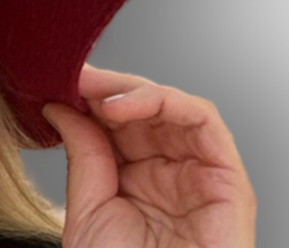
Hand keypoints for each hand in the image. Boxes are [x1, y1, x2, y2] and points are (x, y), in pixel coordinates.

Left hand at [41, 63, 255, 247]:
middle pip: (148, 110)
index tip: (59, 82)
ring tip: (95, 92)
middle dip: (109, 88)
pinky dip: (166, 102)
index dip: (92, 98)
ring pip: (177, 107)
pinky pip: (206, 123)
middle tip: (74, 77)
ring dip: (135, 90)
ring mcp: (202, 175)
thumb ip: (82, 154)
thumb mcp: (88, 210)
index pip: (120, 124)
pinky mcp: (229, 181)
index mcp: (140, 181)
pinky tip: (123, 107)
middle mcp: (173, 174)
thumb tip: (60, 106)